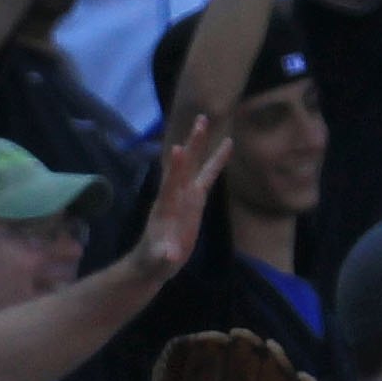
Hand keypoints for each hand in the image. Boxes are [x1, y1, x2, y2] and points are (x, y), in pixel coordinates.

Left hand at [133, 118, 230, 285]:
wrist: (155, 260)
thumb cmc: (155, 260)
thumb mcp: (160, 260)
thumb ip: (164, 255)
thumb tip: (170, 255)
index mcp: (166, 206)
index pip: (171, 184)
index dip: (176, 168)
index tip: (179, 149)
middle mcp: (175, 195)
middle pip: (186, 165)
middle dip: (193, 144)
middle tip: (201, 120)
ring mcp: (185, 195)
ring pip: (196, 166)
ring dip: (201, 144)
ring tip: (206, 120)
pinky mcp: (195, 200)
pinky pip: (207, 177)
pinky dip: (215, 162)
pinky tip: (226, 146)